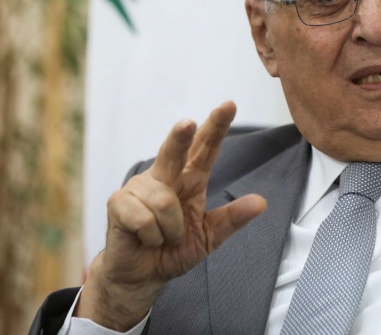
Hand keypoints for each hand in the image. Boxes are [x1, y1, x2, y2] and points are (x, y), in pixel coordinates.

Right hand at [76, 102, 266, 329]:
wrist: (142, 275)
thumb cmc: (174, 250)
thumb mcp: (210, 237)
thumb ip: (232, 219)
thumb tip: (261, 202)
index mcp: (190, 179)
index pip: (205, 148)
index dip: (216, 126)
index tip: (229, 105)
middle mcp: (165, 177)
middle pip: (174, 150)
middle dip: (180, 137)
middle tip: (188, 123)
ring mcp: (139, 187)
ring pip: (163, 200)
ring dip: (170, 228)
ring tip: (163, 236)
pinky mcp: (118, 203)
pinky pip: (145, 218)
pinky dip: (152, 235)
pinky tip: (145, 238)